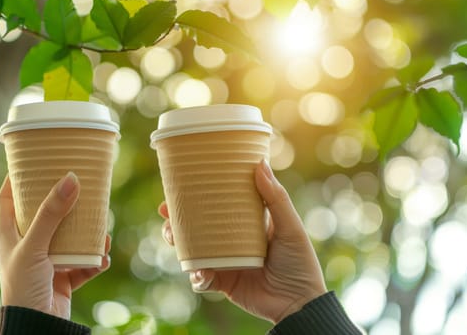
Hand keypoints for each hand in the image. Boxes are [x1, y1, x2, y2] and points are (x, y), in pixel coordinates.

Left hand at [0, 173, 110, 318]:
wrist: (37, 326)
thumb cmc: (23, 287)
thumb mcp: (34, 246)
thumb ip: (51, 213)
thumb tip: (70, 179)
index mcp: (8, 236)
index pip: (7, 200)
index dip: (16, 181)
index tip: (32, 163)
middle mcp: (27, 246)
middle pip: (44, 215)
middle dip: (63, 203)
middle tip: (78, 186)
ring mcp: (46, 261)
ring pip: (69, 238)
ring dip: (86, 233)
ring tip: (101, 226)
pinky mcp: (63, 277)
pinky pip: (83, 263)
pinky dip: (94, 260)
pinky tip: (102, 256)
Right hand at [159, 160, 326, 323]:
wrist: (299, 304)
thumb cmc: (300, 262)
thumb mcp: (289, 227)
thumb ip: (276, 198)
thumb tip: (260, 163)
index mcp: (246, 223)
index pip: (218, 204)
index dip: (198, 195)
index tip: (179, 185)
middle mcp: (231, 240)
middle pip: (197, 226)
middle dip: (177, 219)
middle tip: (166, 212)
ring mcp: (225, 261)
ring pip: (192, 250)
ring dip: (179, 244)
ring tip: (173, 239)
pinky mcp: (222, 282)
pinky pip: (201, 278)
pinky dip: (197, 275)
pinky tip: (200, 272)